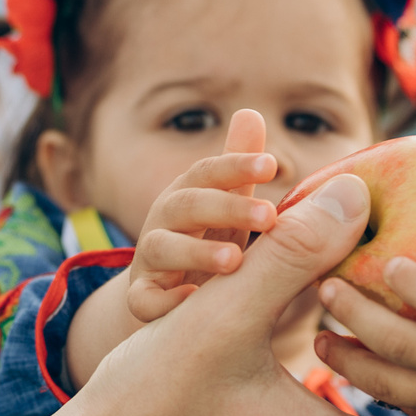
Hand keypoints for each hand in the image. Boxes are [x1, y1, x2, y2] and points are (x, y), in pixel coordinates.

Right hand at [121, 110, 278, 323]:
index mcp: (189, 194)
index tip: (272, 165)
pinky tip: (193, 301)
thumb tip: (250, 112)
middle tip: (269, 216)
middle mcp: (164, 222)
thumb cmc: (205, 240)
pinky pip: (144, 301)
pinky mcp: (143, 298)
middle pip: (188, 204)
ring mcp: (151, 260)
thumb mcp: (224, 203)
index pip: (208, 172)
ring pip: (162, 248)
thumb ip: (238, 167)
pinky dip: (164, 303)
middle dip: (227, 207)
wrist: (163, 296)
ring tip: (235, 261)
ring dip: (197, 252)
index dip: (236, 165)